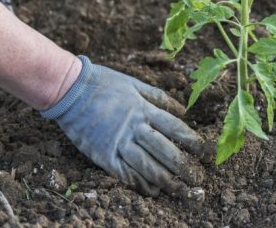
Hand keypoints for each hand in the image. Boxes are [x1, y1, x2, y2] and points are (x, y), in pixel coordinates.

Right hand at [42, 56, 210, 197]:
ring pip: (147, 166)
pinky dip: (140, 183)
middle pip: (165, 151)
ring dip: (165, 180)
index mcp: (144, 109)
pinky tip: (152, 191)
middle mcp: (135, 127)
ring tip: (179, 190)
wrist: (70, 90)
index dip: (193, 142)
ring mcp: (118, 143)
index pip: (176, 129)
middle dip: (184, 167)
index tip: (205, 154)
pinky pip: (124, 173)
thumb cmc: (104, 83)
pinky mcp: (102, 155)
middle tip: (198, 180)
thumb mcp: (135, 84)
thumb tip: (182, 110)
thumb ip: (159, 98)